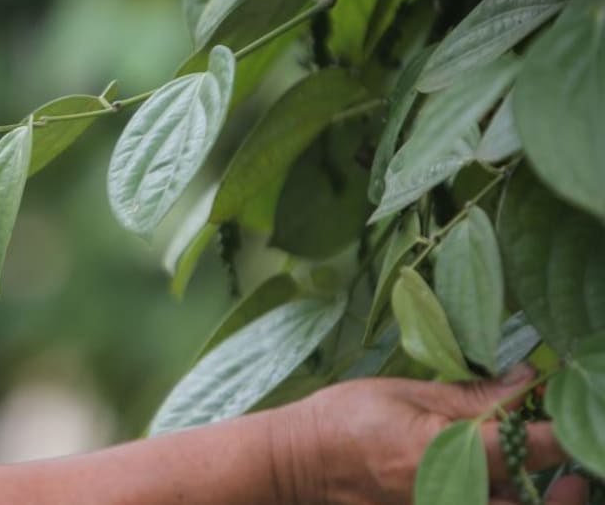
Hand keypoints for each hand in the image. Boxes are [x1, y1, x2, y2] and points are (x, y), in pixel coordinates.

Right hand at [276, 366, 587, 504]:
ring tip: (551, 484)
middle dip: (563, 489)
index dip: (564, 431)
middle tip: (574, 475)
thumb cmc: (345, 420)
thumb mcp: (407, 395)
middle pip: (533, 504)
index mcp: (446, 454)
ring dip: (533, 500)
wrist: (298, 464)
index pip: (532, 447)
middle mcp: (452, 497)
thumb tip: (530, 381)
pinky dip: (498, 502)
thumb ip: (472, 396)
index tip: (579, 413)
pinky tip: (501, 488)